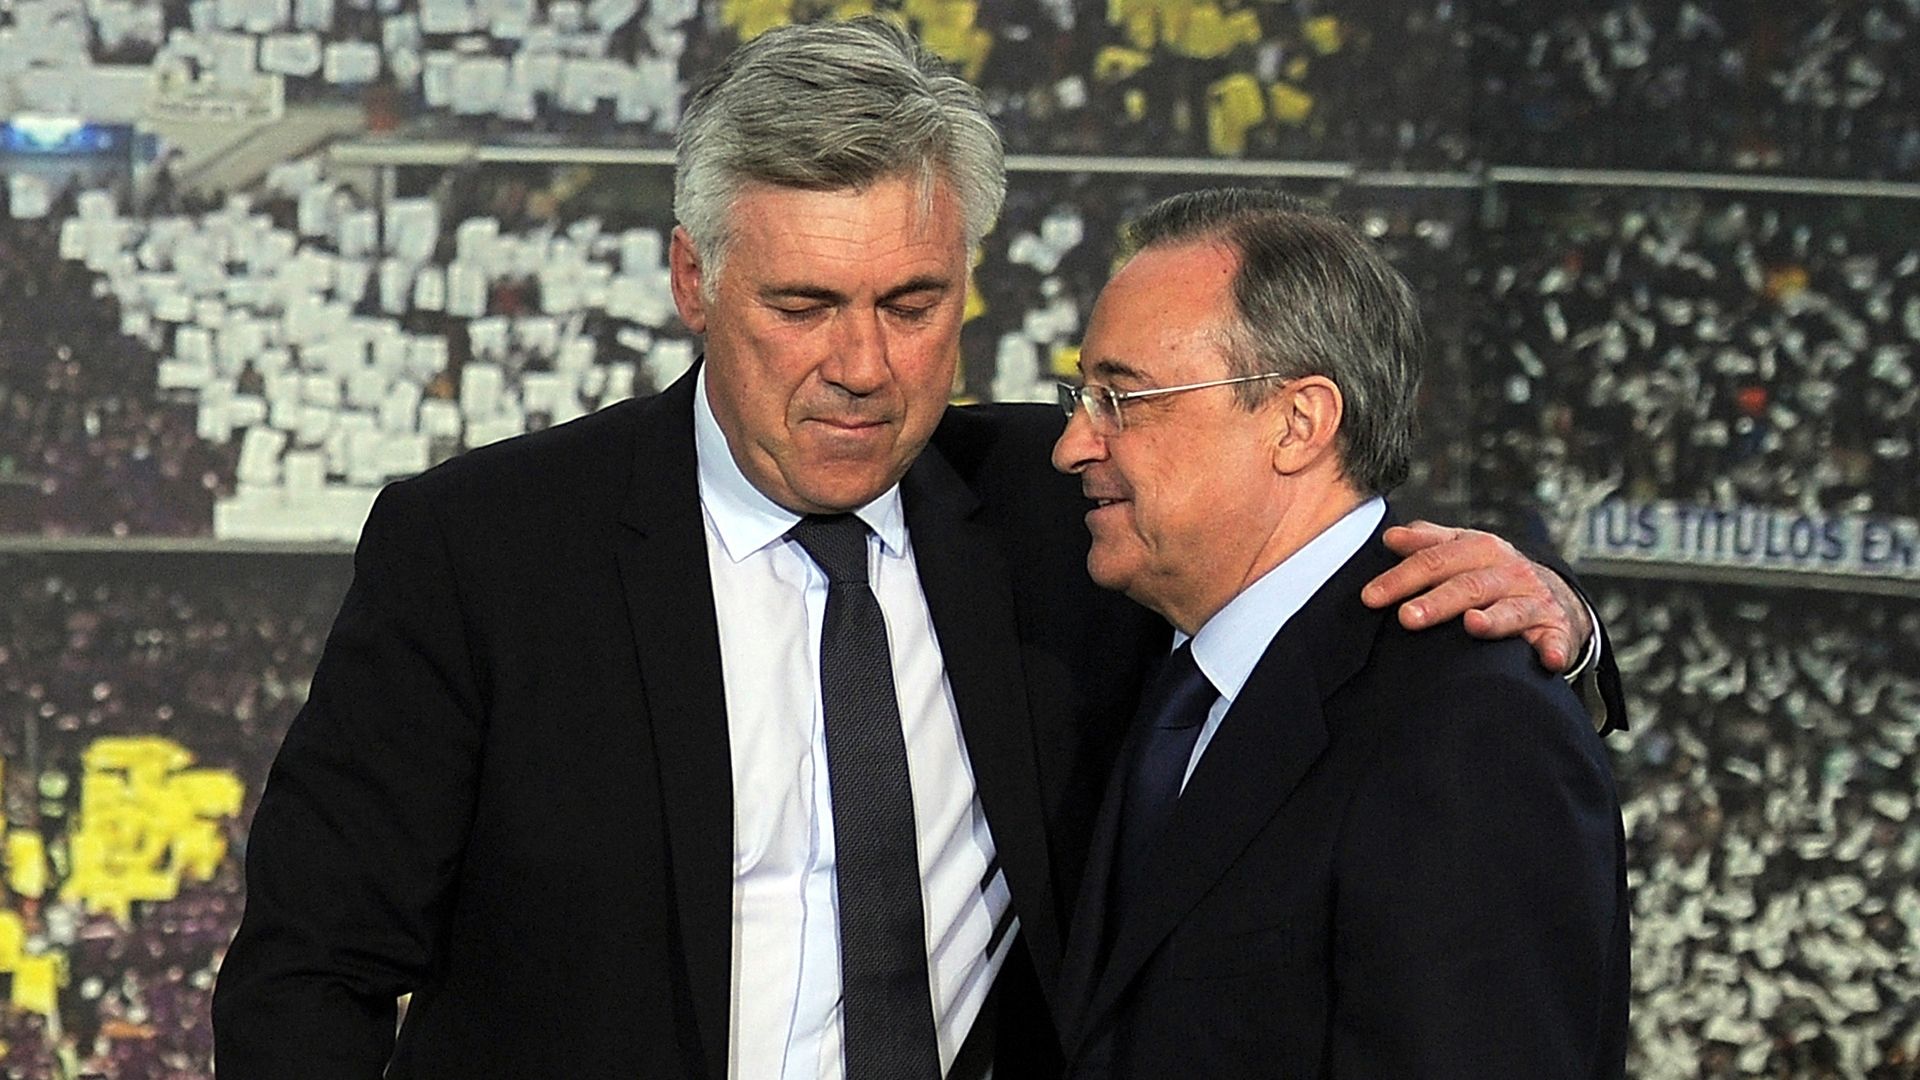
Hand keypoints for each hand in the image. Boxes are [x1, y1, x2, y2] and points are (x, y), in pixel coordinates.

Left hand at [1360, 521, 1592, 673]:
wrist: (1552, 595)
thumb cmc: (1492, 573)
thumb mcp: (1462, 550)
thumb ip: (1428, 542)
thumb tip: (1391, 537)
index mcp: (1479, 549)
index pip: (1435, 560)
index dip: (1401, 577)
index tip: (1371, 596)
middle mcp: (1507, 572)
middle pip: (1468, 585)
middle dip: (1437, 601)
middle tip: (1406, 617)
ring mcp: (1533, 600)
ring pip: (1511, 610)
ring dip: (1493, 620)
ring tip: (1472, 624)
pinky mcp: (1556, 629)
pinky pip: (1556, 639)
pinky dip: (1553, 648)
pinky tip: (1548, 659)